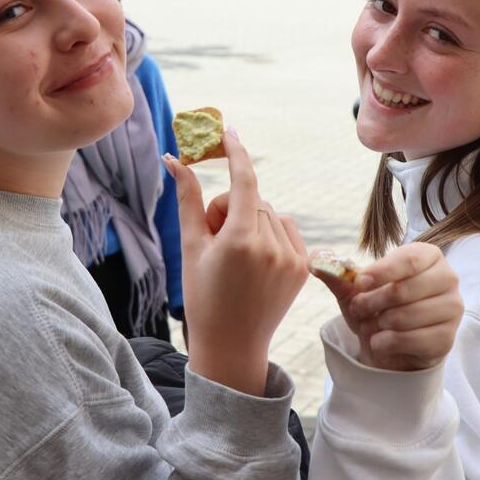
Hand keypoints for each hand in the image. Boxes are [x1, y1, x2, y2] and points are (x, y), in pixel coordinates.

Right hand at [164, 131, 308, 395]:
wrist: (232, 345)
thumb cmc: (203, 297)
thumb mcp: (191, 247)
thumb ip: (188, 199)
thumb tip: (174, 159)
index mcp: (241, 240)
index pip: (244, 180)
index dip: (235, 153)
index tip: (229, 133)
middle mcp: (272, 246)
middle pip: (252, 198)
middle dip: (231, 209)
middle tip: (214, 240)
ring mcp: (292, 257)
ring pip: (270, 212)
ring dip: (252, 221)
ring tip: (235, 256)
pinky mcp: (305, 266)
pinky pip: (286, 229)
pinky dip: (271, 234)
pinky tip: (256, 261)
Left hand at [313, 243, 462, 371]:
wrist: (393, 342)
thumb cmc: (378, 307)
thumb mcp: (356, 290)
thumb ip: (338, 274)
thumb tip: (314, 259)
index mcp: (429, 256)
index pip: (408, 260)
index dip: (380, 272)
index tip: (359, 283)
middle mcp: (448, 278)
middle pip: (404, 290)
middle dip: (372, 303)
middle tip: (358, 309)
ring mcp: (452, 308)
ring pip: (406, 316)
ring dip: (377, 324)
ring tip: (370, 325)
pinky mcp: (448, 337)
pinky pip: (412, 339)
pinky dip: (386, 342)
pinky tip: (380, 340)